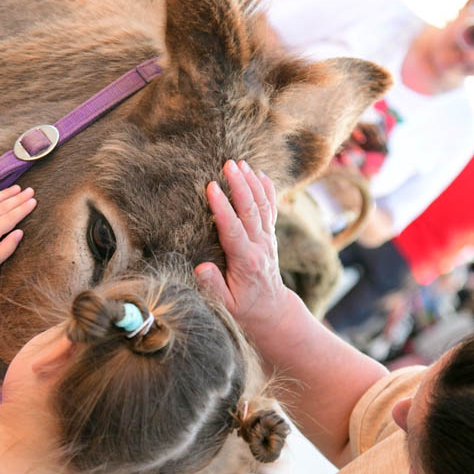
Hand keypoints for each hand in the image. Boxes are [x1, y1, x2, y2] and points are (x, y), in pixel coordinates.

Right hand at [194, 160, 290, 344]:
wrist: (272, 310)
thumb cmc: (244, 308)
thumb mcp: (225, 305)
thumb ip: (214, 286)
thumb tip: (201, 268)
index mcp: (247, 261)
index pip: (233, 229)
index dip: (222, 207)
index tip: (211, 187)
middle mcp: (260, 246)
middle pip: (250, 211)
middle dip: (239, 185)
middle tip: (228, 164)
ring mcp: (267, 239)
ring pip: (261, 206)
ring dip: (251, 182)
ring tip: (241, 163)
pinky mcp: (269, 236)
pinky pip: (270, 209)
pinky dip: (267, 190)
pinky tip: (260, 174)